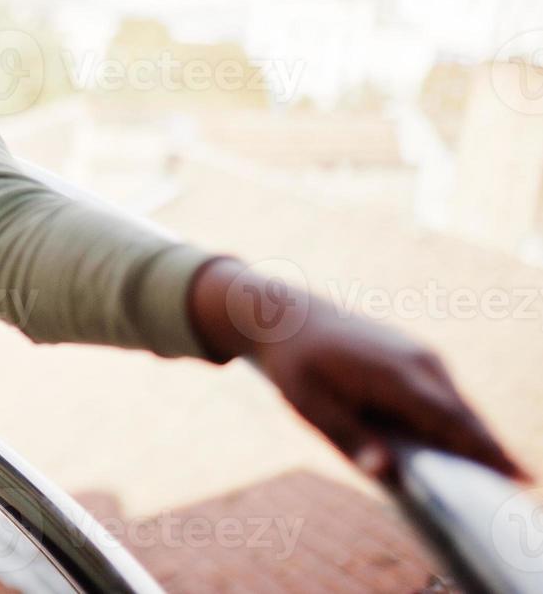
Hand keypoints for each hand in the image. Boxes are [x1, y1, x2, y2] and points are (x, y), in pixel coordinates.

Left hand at [188, 257, 531, 483]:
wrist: (288, 315)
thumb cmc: (296, 365)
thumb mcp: (309, 405)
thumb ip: (348, 438)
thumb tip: (385, 473)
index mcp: (393, 376)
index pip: (449, 421)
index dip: (484, 450)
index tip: (518, 477)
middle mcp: (417, 362)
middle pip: (464, 415)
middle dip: (490, 451)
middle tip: (515, 489)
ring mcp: (422, 356)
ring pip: (459, 405)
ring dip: (477, 437)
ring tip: (497, 479)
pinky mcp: (418, 357)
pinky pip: (447, 395)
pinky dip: (460, 421)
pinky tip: (465, 451)